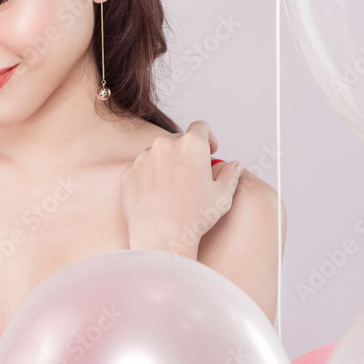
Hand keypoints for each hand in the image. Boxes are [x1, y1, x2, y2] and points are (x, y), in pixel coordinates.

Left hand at [121, 120, 242, 258]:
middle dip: (186, 152)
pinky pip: (142, 168)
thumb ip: (230, 174)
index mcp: (191, 144)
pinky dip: (149, 176)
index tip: (209, 149)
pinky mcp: (129, 171)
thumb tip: (234, 165)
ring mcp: (143, 157)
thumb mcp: (222, 196)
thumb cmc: (194, 217)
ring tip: (174, 189)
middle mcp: (165, 144)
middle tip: (192, 175)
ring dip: (167, 163)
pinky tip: (157, 196)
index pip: (201, 127)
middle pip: (178, 139)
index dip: (208, 137)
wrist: (161, 236)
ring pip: (158, 153)